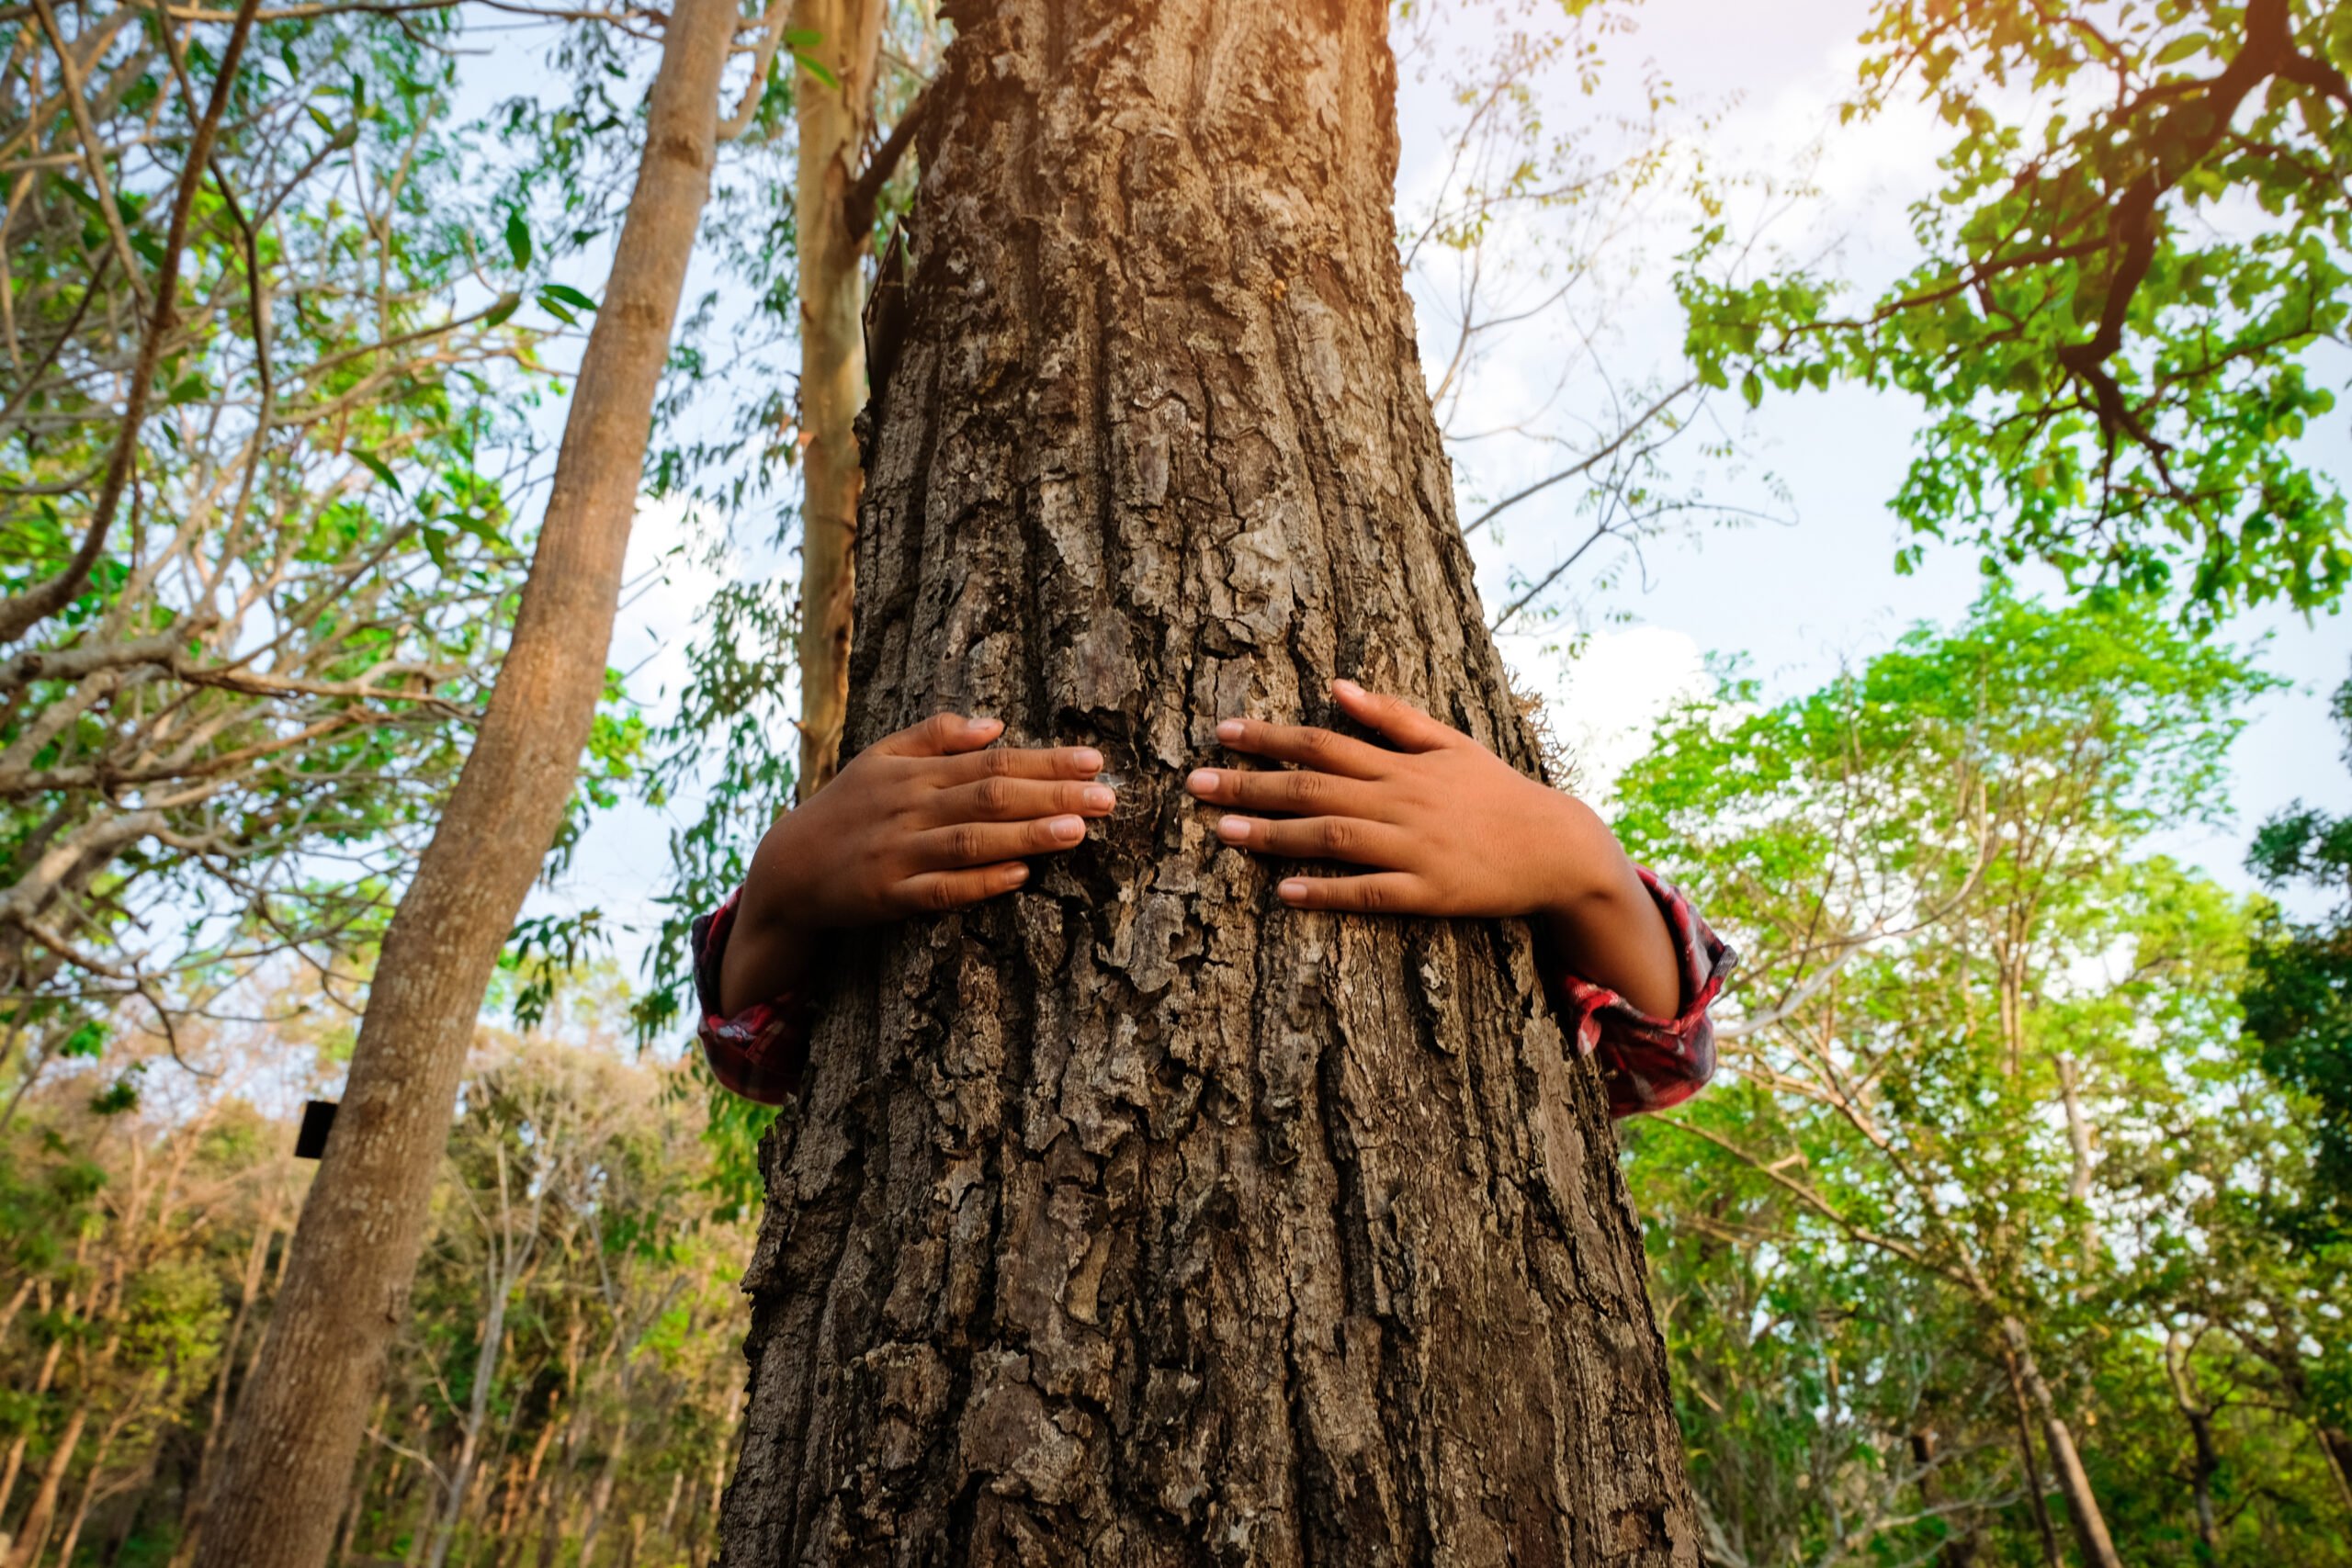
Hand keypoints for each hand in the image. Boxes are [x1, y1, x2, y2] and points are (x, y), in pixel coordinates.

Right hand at [720, 713, 1113, 1013]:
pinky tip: (1019, 876)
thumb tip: (995, 723)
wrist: (786, 867)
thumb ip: (934, 736)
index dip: (1044, 760)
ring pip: (971, 841)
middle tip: (1107, 796)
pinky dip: (980, 883)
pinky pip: (940, 890)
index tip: (1094, 760)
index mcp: (915, 773)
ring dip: (1025, 835)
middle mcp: (910, 808)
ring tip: (1076, 830)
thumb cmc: (845, 808)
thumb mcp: (880, 757)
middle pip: (989, 796)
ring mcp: (899, 853)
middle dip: (1051, 794)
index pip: (991, 760)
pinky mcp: (889, 896)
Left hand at [1186, 678, 1680, 1014]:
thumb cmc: (1496, 793)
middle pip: (1313, 787)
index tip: (1222, 733)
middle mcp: (1400, 801)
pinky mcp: (1427, 893)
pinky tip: (1285, 893)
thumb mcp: (1450, 743)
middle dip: (1250, 785)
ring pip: (1331, 837)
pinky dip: (1326, 892)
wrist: (1557, 848)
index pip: (1323, 742)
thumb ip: (1392, 717)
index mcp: (1401, 765)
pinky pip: (1368, 894)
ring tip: (1223, 834)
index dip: (1269, 737)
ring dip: (1274, 835)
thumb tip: (1338, 686)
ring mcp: (1412, 848)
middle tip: (1196, 784)